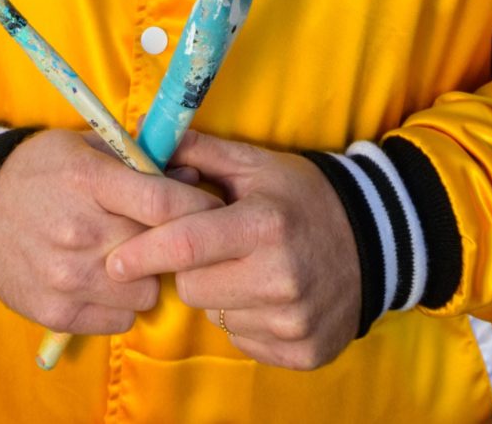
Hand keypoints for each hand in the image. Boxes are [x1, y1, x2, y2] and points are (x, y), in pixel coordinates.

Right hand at [0, 130, 221, 334]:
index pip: (161, 203)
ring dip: (145, 279)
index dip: (198, 209)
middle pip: (159, 252)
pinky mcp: (57, 312)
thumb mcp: (83, 147)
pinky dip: (119, 304)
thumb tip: (193, 180)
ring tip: (125, 259)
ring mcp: (67, 278)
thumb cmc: (37, 170)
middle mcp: (79, 233)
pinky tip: (103, 281)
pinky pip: (120, 320)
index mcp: (87, 182)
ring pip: (146, 293)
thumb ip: (138, 162)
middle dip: (172, 245)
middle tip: (164, 236)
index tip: (214, 211)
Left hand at [102, 132, 360, 369]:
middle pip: (192, 288)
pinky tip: (268, 294)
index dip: (143, 253)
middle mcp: (280, 277)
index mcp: (264, 225)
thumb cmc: (304, 196)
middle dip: (189, 270)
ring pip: (216, 317)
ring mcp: (293, 320)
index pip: (185, 246)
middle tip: (214, 249)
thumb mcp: (257, 164)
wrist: (376, 239)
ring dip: (220, 295)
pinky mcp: (303, 350)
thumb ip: (199, 153)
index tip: (114, 261)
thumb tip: (143, 142)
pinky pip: (244, 340)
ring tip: (249, 269)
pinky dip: (246, 319)